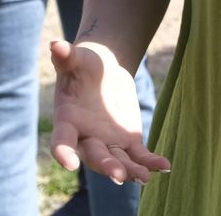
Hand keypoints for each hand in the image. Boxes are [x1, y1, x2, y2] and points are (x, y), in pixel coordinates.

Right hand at [50, 39, 169, 184]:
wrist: (102, 71)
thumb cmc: (83, 64)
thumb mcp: (76, 59)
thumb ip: (67, 56)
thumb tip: (56, 44)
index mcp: (67, 121)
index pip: (62, 142)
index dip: (63, 153)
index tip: (69, 164)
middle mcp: (86, 138)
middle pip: (95, 156)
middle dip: (107, 166)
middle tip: (118, 175)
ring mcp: (108, 143)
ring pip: (118, 161)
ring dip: (131, 170)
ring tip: (145, 177)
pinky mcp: (128, 142)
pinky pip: (139, 156)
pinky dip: (150, 162)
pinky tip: (164, 166)